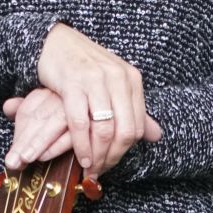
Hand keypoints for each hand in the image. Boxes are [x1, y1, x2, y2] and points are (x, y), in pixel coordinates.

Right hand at [35, 23, 157, 173]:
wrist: (55, 42)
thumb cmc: (85, 66)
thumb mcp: (114, 83)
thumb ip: (134, 110)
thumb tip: (157, 136)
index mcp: (132, 79)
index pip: (137, 126)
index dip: (125, 151)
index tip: (112, 162)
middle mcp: (117, 78)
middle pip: (124, 131)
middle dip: (112, 157)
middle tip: (100, 170)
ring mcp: (95, 80)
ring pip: (104, 130)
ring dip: (97, 156)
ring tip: (90, 167)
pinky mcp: (73, 83)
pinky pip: (81, 123)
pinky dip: (82, 146)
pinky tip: (80, 156)